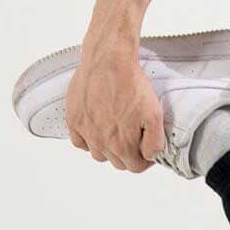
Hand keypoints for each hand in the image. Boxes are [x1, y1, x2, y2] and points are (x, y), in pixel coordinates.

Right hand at [65, 41, 166, 172]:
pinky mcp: (74, 120)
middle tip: (135, 138)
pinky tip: (97, 129)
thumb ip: (154, 141)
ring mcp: (86, 132)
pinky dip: (89, 141)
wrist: (108, 61)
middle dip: (129, 154)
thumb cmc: (131, 85)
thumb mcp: (154, 114)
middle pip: (117, 162)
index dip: (145, 160)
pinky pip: (80, 142)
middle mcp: (101, 142)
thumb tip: (150, 156)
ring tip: (116, 132)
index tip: (147, 149)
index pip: (135, 167)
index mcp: (121, 144)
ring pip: (98, 155)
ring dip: (109, 149)